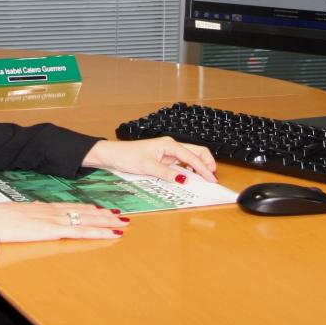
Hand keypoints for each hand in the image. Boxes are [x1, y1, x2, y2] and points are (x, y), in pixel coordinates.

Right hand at [0, 202, 127, 242]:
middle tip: (122, 216)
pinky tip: (110, 233)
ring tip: (123, 223)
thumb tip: (36, 218)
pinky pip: (81, 231)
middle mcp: (53, 211)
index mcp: (44, 208)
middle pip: (85, 211)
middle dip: (104, 214)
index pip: (73, 207)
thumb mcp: (17, 215)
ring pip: (88, 220)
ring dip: (107, 222)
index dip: (90, 208)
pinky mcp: (53, 230)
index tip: (103, 209)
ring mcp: (54, 219)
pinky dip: (99, 232)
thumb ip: (30, 216)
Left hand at [81, 137, 217, 183]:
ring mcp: (168, 152)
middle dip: (207, 164)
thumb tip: (183, 179)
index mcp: (169, 144)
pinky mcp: (164, 159)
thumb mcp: (147, 167)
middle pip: (197, 152)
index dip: (204, 168)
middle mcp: (171, 146)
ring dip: (198, 167)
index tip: (212, 179)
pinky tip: (190, 178)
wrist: (113, 155)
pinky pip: (181, 163)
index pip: (192, 157)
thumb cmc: (127, 156)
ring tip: (204, 180)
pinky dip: (189, 170)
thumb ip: (166, 174)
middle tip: (212, 178)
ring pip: (190, 157)